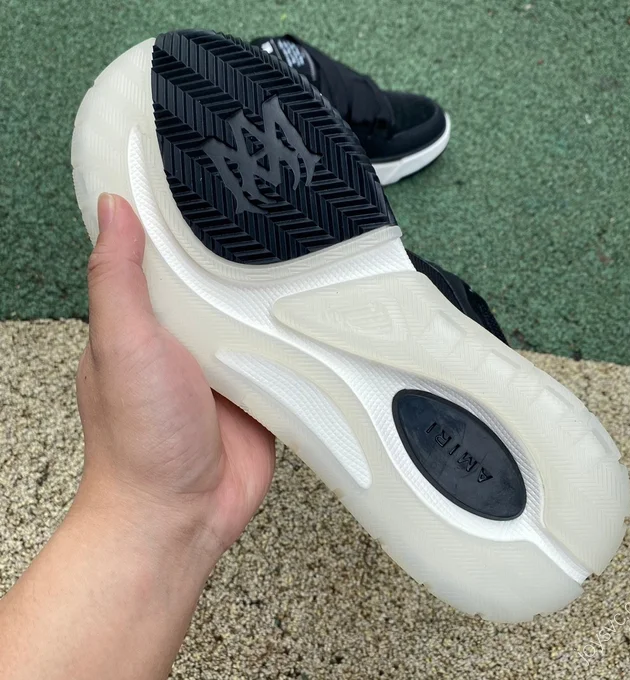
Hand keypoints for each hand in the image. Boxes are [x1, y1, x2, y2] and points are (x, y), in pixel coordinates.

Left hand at [76, 193, 275, 563]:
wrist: (181, 513)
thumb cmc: (139, 442)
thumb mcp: (122, 347)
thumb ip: (119, 281)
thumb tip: (115, 211)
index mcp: (147, 316)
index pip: (161, 249)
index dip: (175, 212)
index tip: (197, 172)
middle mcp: (186, 334)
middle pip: (217, 275)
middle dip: (240, 247)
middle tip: (274, 198)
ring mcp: (226, 359)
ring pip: (253, 309)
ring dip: (271, 290)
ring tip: (306, 245)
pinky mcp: (260, 384)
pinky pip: (281, 349)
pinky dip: (294, 333)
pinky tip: (314, 310)